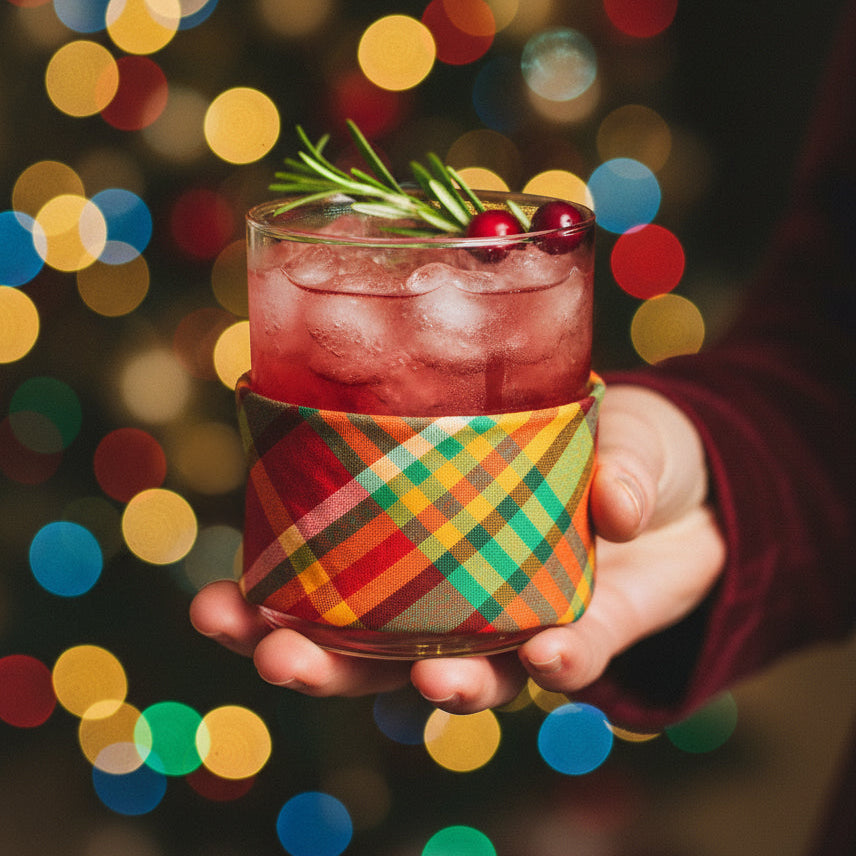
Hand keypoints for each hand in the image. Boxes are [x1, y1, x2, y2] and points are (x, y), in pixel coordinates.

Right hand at [190, 384, 726, 711]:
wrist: (696, 487)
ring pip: (465, 678)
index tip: (215, 607)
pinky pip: (570, 667)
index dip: (271, 603)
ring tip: (433, 683)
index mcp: (426, 538)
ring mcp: (520, 623)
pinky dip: (562, 664)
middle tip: (279, 660)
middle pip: (377, 654)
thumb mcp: (600, 418)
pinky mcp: (591, 638)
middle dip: (324, 668)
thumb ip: (605, 451)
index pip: (336, 580)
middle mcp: (461, 594)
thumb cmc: (617, 441)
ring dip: (441, 689)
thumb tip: (609, 501)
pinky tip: (550, 653)